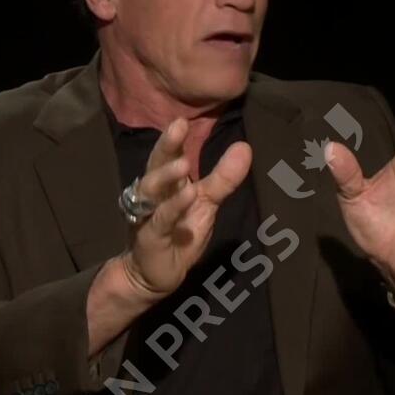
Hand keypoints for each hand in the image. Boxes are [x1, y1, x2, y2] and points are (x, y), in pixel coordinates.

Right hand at [120, 118, 251, 301]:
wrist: (155, 274)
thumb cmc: (179, 233)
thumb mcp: (205, 203)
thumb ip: (223, 177)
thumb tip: (245, 146)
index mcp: (165, 183)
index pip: (167, 156)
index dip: (173, 139)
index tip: (182, 119)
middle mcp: (153, 195)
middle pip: (156, 166)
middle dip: (166, 146)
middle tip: (177, 126)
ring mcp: (149, 215)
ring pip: (152, 190)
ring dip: (166, 175)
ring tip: (183, 163)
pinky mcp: (151, 237)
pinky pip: (161, 219)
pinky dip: (173, 207)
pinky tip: (186, 195)